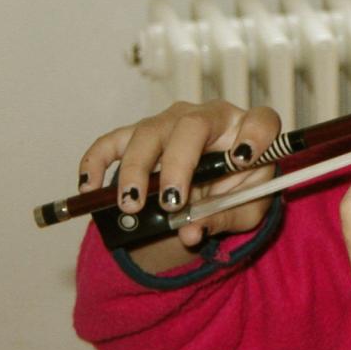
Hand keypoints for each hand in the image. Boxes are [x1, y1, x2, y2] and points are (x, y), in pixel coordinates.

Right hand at [78, 100, 279, 269]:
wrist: (216, 188)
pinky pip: (112, 140)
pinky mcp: (139, 133)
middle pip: (191, 124)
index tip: (243, 159)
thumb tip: (189, 232)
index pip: (261, 121)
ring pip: (149, 132)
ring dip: (136, 169)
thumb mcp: (244, 212)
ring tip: (132, 206)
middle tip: (170, 202)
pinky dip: (97, 161)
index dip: (255, 135)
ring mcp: (171, 121)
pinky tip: (89, 188)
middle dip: (177, 164)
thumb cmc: (237, 191)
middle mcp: (210, 117)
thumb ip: (223, 220)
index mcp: (247, 130)